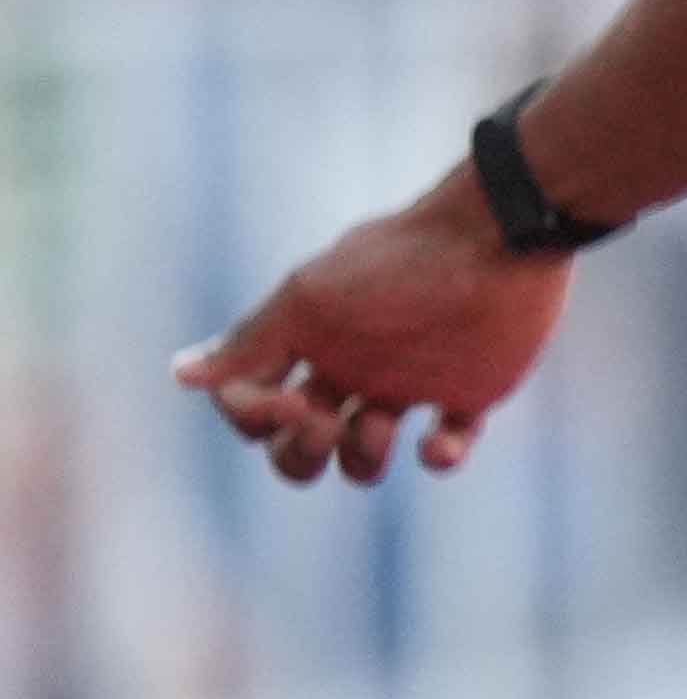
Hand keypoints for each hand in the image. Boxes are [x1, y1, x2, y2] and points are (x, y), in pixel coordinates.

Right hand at [175, 183, 572, 483]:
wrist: (495, 239)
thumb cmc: (394, 266)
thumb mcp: (309, 301)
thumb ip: (249, 342)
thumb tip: (180, 375)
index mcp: (306, 344)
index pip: (254, 406)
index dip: (255, 418)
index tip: (286, 398)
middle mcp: (351, 368)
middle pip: (301, 443)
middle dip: (301, 453)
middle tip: (328, 424)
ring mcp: (409, 383)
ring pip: (364, 456)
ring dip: (362, 458)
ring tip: (383, 426)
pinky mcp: (469, 393)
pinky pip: (448, 448)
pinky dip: (442, 458)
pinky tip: (440, 443)